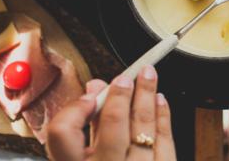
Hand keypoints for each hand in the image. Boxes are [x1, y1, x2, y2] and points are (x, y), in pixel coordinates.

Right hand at [46, 65, 176, 160]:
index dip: (75, 109)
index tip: (89, 95)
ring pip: (145, 131)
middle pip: (113, 126)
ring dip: (148, 99)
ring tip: (150, 78)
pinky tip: (160, 102)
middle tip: (128, 75)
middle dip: (123, 94)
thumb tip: (95, 89)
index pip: (62, 133)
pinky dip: (163, 119)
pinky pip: (166, 144)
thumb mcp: (80, 159)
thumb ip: (85, 127)